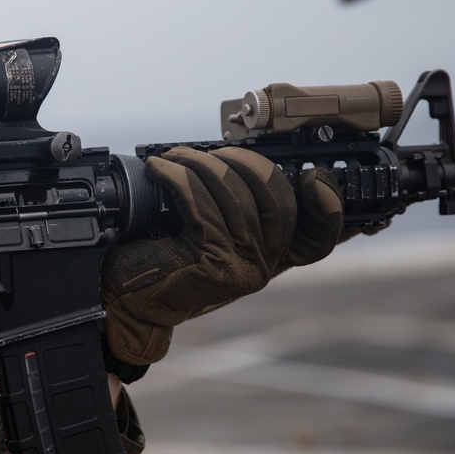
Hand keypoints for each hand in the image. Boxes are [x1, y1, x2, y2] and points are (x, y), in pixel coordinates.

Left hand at [102, 146, 342, 366]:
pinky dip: (179, 177)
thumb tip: (245, 161)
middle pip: (279, 201)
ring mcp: (242, 270)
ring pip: (235, 197)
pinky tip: (161, 170)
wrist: (125, 300)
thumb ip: (236, 211)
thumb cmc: (164, 260)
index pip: (319, 238)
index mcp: (271, 260)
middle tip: (208, 153)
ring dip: (201, 165)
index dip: (328, 207)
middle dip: (243, 163)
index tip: (316, 177)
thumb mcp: (208, 236)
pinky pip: (202, 204)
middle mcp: (264, 268)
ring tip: (175, 157)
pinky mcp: (212, 266)